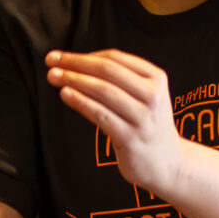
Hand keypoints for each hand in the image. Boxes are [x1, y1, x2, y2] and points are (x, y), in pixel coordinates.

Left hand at [46, 49, 188, 193]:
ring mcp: (142, 117)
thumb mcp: (143, 95)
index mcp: (155, 78)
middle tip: (50, 61)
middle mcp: (152, 95)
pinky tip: (65, 94)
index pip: (114, 58)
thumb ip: (120, 79)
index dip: (83, 55)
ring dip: (74, 80)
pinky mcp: (130, 137)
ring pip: (103, 90)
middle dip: (75, 63)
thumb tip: (77, 64)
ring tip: (53, 76)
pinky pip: (100, 115)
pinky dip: (81, 102)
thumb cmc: (146, 124)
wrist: (168, 163)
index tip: (59, 56)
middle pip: (107, 70)